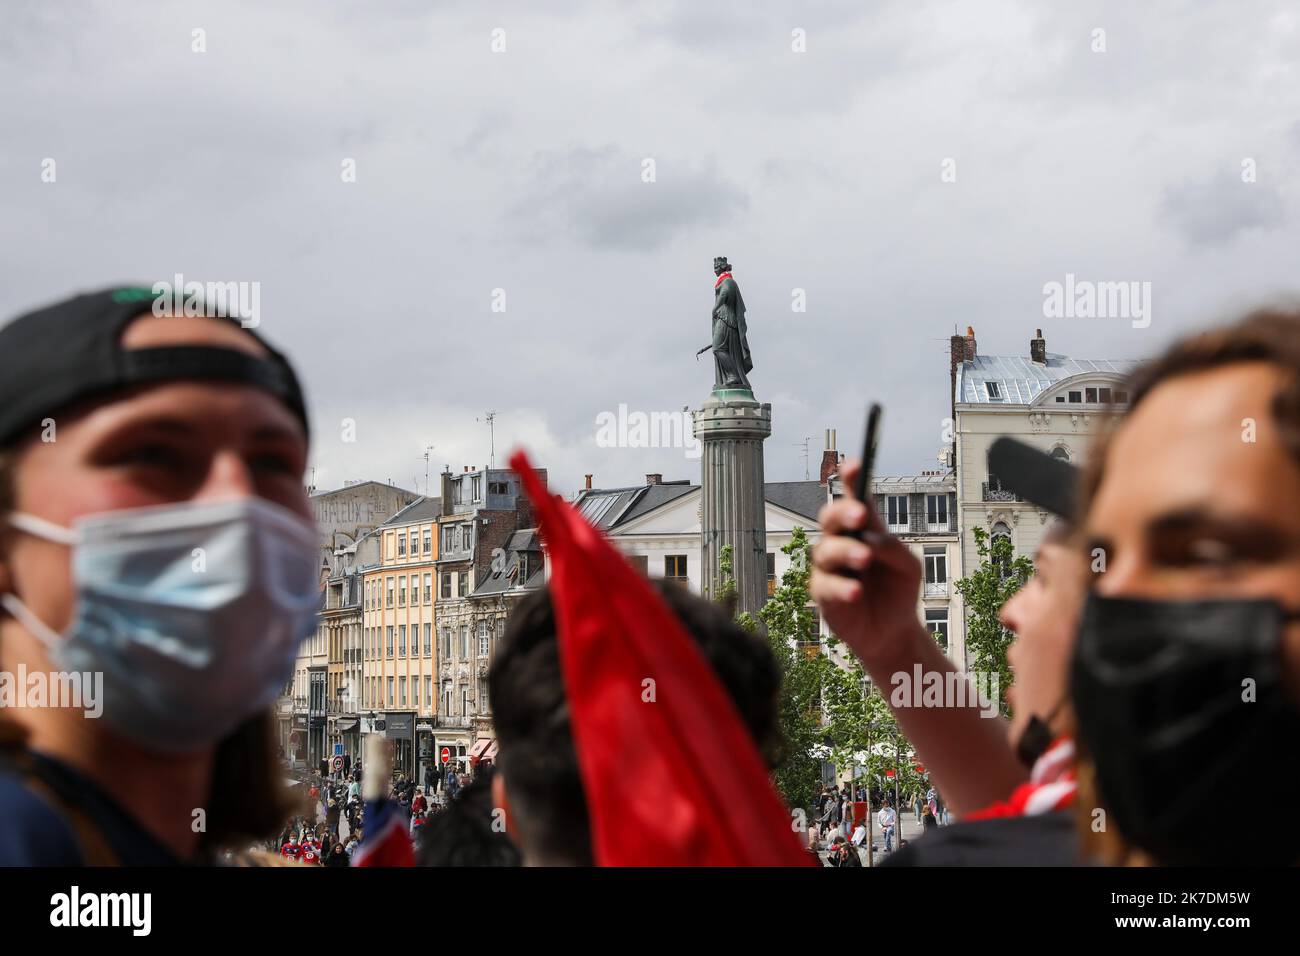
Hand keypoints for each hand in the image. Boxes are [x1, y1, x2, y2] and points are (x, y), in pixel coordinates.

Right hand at [811, 458, 924, 671]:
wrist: (893, 631)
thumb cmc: (898, 591)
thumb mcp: (908, 566)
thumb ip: (893, 548)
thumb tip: (872, 540)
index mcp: (864, 530)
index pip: (854, 499)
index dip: (850, 480)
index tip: (854, 465)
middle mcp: (841, 543)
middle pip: (830, 517)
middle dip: (843, 513)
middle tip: (860, 516)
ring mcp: (829, 568)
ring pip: (826, 550)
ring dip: (846, 552)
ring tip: (864, 558)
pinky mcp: (822, 594)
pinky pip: (825, 586)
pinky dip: (841, 588)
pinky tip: (856, 592)